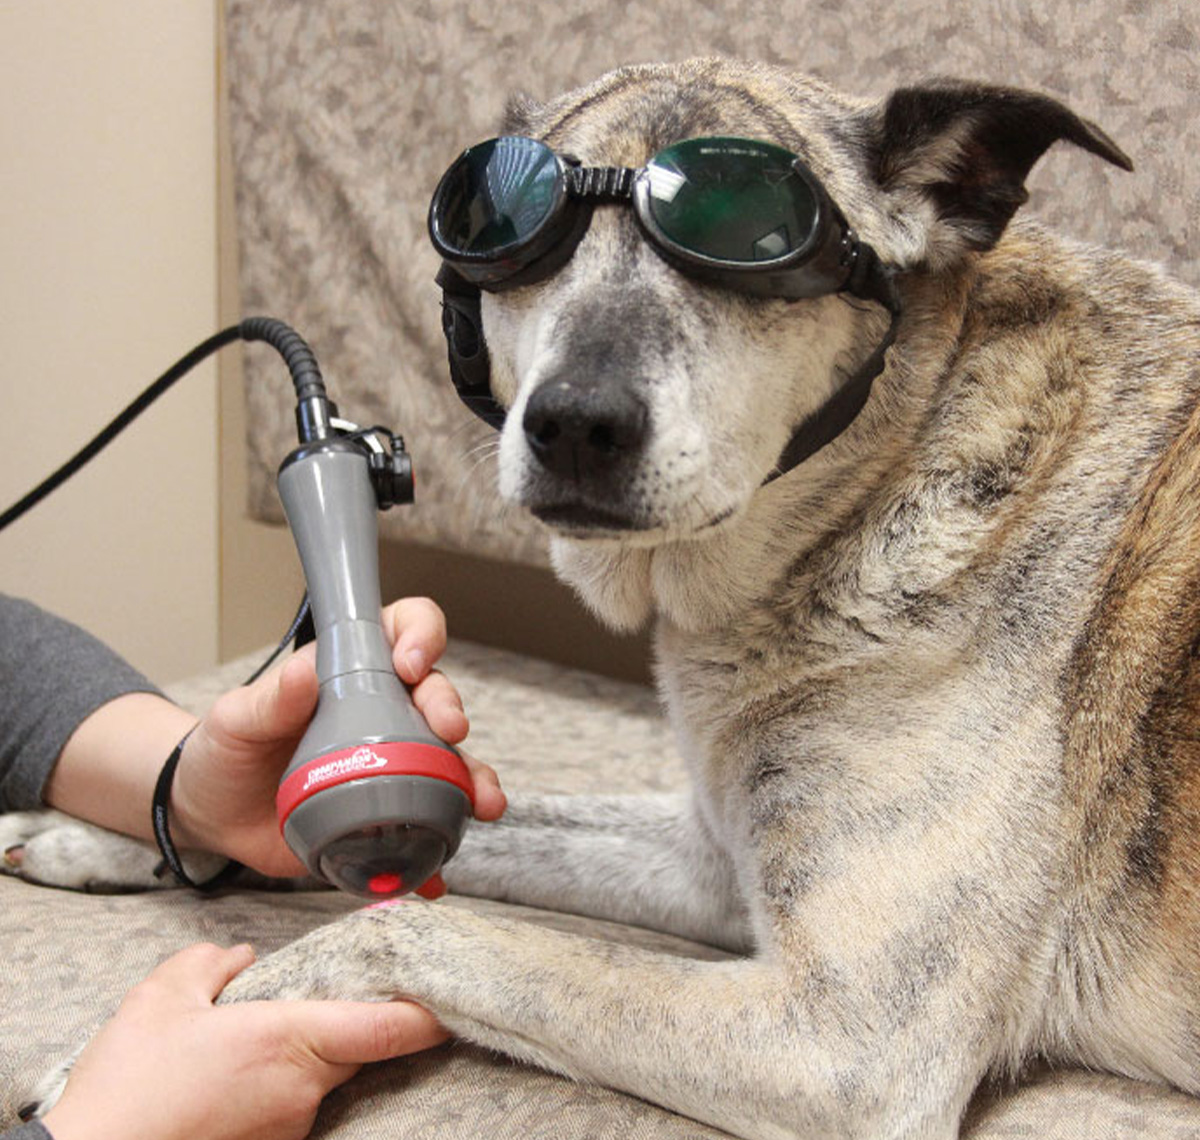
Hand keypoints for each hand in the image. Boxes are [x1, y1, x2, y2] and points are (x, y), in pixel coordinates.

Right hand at [41, 943, 447, 1139]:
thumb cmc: (127, 1089)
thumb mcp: (161, 999)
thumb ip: (208, 965)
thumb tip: (237, 961)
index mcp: (292, 1041)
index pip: (389, 1027)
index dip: (430, 1013)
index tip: (454, 998)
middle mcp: (302, 1093)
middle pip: (354, 1049)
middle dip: (347, 1023)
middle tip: (313, 1001)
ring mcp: (286, 1131)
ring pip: (316, 1082)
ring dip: (297, 1061)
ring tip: (234, 1052)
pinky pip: (286, 1111)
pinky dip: (270, 1091)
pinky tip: (223, 1086)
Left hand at [172, 597, 506, 876]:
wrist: (214, 814)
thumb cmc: (227, 749)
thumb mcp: (237, 718)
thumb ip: (270, 698)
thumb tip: (304, 672)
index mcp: (354, 667)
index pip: (405, 628)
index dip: (420, 634)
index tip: (410, 663)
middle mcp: (386, 709)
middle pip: (438, 694)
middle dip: (453, 708)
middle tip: (451, 731)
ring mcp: (393, 762)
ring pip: (450, 762)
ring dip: (475, 780)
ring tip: (484, 805)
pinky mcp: (386, 813)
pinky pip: (424, 829)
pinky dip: (437, 855)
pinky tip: (437, 876)